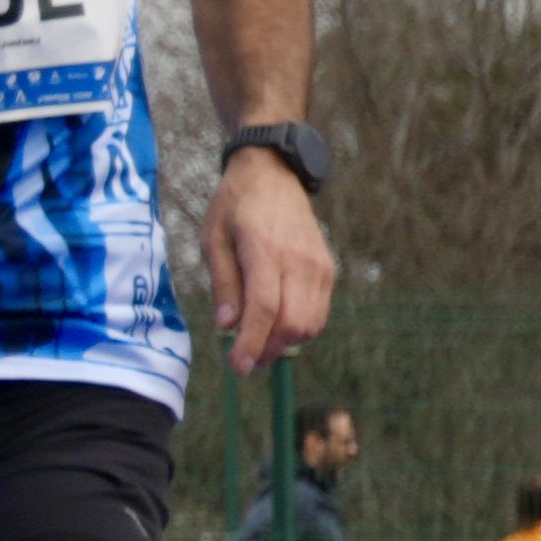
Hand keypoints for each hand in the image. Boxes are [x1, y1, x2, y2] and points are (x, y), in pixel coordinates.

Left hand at [207, 144, 336, 371]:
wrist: (273, 175)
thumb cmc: (234, 206)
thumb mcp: (213, 239)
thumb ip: (223, 283)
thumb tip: (227, 326)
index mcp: (264, 249)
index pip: (264, 308)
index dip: (252, 342)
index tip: (238, 366)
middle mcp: (298, 260)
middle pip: (293, 322)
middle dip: (268, 349)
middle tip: (244, 360)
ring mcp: (318, 265)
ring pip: (311, 323)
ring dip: (285, 343)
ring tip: (259, 345)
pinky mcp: (327, 269)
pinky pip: (319, 312)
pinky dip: (299, 328)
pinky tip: (276, 326)